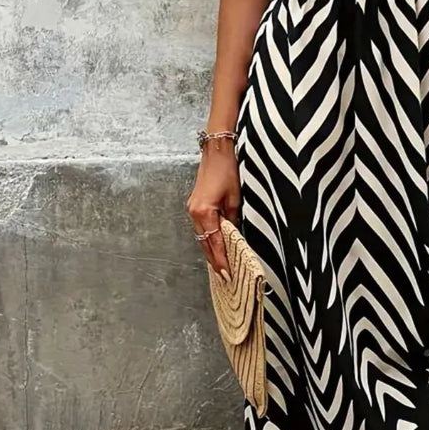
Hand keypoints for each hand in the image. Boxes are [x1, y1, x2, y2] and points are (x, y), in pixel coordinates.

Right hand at [186, 138, 240, 277]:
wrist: (216, 152)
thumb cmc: (227, 171)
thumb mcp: (236, 198)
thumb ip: (233, 220)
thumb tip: (235, 236)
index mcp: (204, 212)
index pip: (214, 243)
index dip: (221, 260)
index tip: (227, 274)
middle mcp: (194, 213)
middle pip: (205, 244)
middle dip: (215, 261)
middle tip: (225, 277)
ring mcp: (192, 209)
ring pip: (202, 237)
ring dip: (211, 251)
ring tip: (221, 267)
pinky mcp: (194, 206)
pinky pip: (201, 228)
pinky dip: (209, 239)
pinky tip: (216, 247)